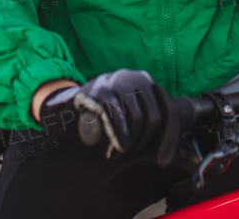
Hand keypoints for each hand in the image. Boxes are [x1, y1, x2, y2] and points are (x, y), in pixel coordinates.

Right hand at [38, 69, 187, 165]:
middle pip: (154, 116)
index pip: (170, 110)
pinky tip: (115, 147)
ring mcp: (114, 81)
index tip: (163, 162)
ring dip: (130, 142)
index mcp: (147, 81)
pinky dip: (117, 136)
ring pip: (136, 117)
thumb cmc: (104, 115)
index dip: (170, 139)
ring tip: (119, 150)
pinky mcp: (97, 90)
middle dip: (144, 142)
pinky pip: (114, 116)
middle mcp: (134, 76)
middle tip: (130, 153)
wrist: (68, 107)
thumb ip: (149, 124)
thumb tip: (168, 155)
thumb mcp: (130, 114)